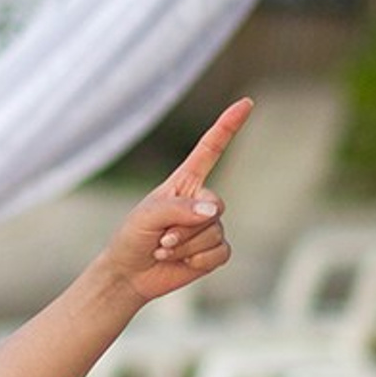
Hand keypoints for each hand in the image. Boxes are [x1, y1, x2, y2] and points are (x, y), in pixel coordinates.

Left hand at [107, 97, 252, 303]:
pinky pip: (220, 252)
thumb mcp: (147, 216)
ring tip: (163, 249)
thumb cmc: (132, 237)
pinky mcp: (215, 250)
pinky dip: (197, 260)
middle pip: (215, 206)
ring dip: (185, 246)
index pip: (210, 149)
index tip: (246, 103)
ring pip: (215, 232)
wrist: (129, 273)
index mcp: (184, 183)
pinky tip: (181, 261)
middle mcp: (201, 201)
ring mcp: (211, 226)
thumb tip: (215, 212)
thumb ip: (179, 209)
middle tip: (160, 238)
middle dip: (185, 227)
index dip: (228, 126)